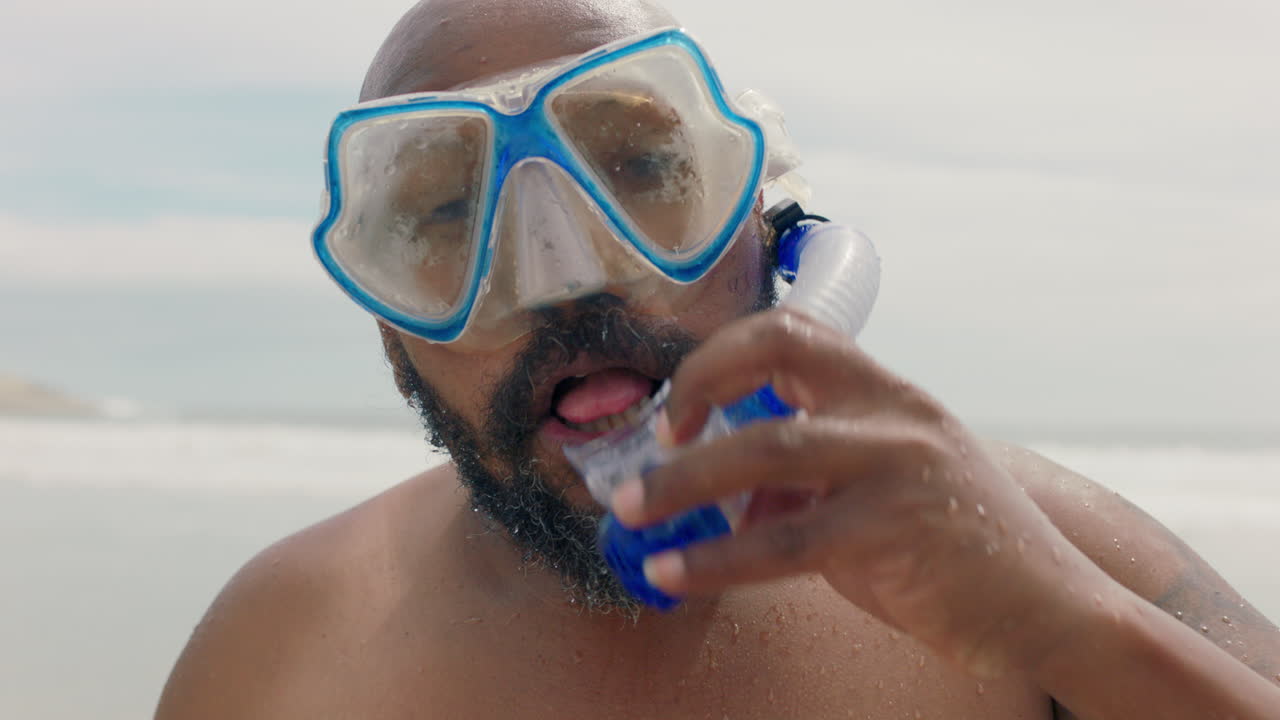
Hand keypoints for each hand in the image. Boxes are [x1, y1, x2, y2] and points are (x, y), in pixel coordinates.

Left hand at [611, 309, 1109, 676]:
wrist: (1052, 608)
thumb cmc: (957, 549)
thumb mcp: (880, 493)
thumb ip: (805, 483)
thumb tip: (724, 495)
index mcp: (887, 392)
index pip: (792, 331)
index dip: (721, 357)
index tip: (680, 410)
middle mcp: (894, 409)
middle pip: (774, 352)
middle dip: (692, 390)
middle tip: (647, 447)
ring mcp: (897, 463)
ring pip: (764, 448)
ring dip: (681, 481)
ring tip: (630, 513)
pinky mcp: (894, 528)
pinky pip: (780, 540)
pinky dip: (715, 558)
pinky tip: (673, 573)